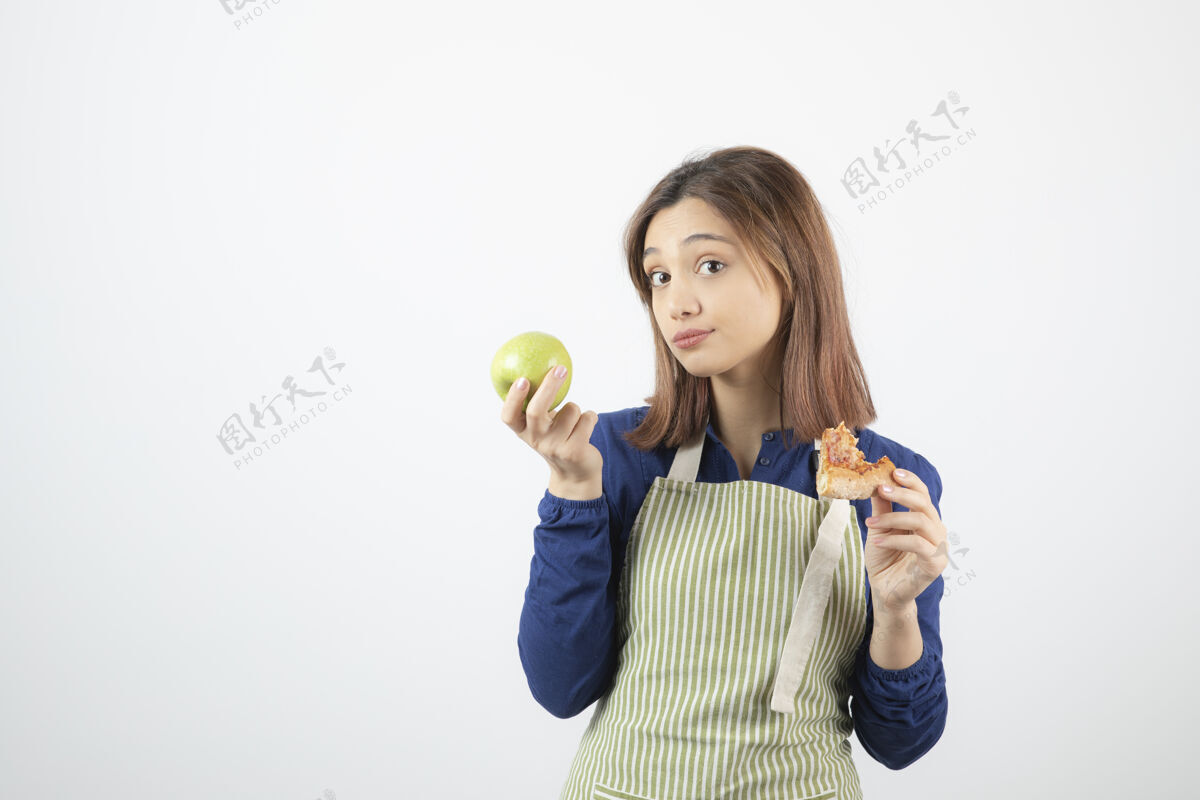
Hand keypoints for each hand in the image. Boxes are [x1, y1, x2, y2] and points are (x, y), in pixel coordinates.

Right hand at [499, 365, 601, 486]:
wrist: (575, 473)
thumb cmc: (557, 438)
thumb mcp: (542, 425)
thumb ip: (538, 403)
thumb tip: (542, 365)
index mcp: (523, 431)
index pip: (509, 416)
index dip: (513, 398)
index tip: (522, 379)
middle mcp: (536, 440)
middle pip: (537, 410)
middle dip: (548, 386)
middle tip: (560, 368)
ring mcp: (554, 447)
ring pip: (571, 409)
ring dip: (577, 409)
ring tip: (575, 422)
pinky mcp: (574, 451)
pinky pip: (587, 418)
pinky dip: (591, 417)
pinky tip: (586, 428)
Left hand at [862, 468, 948, 610]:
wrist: (884, 589)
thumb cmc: (885, 559)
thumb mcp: (879, 527)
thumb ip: (882, 506)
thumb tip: (876, 481)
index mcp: (926, 520)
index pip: (924, 494)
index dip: (911, 481)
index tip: (894, 472)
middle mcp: (936, 532)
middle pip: (925, 504)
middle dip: (902, 494)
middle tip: (881, 489)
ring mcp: (939, 548)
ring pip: (921, 521)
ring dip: (893, 518)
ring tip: (870, 523)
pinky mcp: (935, 564)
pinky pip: (918, 544)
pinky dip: (895, 539)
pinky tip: (877, 541)